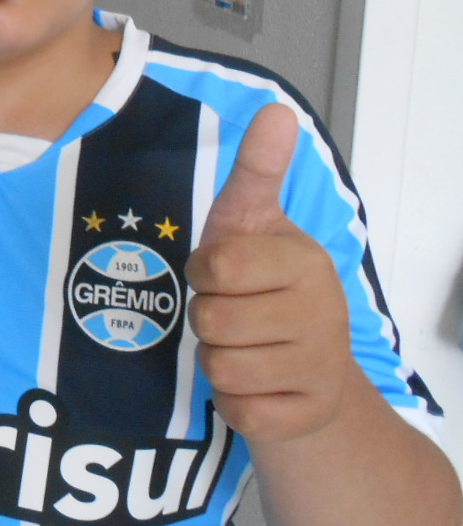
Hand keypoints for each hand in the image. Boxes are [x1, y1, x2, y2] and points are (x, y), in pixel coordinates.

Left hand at [186, 103, 351, 442]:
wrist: (313, 374)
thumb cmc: (265, 288)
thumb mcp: (252, 225)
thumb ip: (258, 171)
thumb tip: (276, 110)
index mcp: (305, 260)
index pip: (215, 266)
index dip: (204, 274)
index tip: (224, 276)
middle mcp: (322, 312)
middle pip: (211, 321)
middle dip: (208, 321)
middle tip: (235, 317)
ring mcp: (321, 367)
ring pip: (221, 368)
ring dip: (218, 362)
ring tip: (245, 349)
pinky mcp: (309, 415)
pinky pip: (238, 411)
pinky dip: (234, 403)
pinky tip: (258, 386)